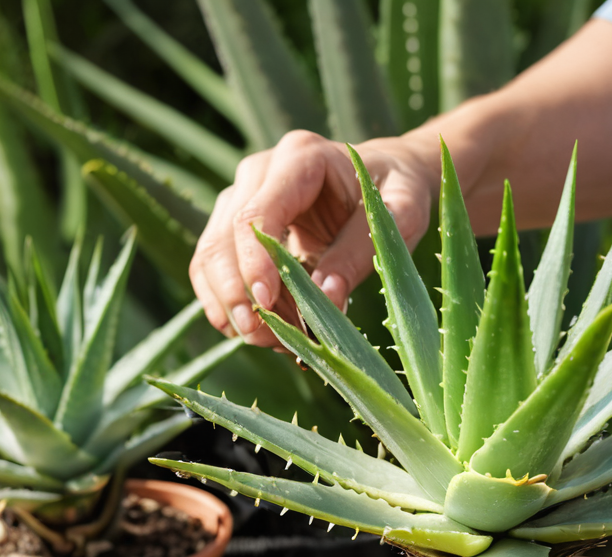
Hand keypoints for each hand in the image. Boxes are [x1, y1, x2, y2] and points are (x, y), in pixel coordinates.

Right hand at [189, 131, 436, 345]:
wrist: (385, 178)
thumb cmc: (398, 193)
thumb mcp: (401, 216)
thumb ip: (362, 252)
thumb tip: (326, 298)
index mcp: (300, 159)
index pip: (256, 214)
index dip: (254, 263)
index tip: (266, 304)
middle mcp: (259, 173)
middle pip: (222, 238)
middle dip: (237, 294)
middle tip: (262, 338)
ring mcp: (241, 199)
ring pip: (210, 258)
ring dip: (231, 306)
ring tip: (271, 341)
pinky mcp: (236, 229)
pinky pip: (214, 272)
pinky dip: (231, 307)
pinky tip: (262, 333)